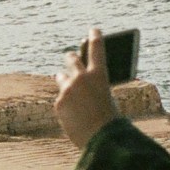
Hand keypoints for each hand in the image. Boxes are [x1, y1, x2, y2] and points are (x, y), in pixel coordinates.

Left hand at [54, 24, 119, 148]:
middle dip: (72, 56)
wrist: (100, 139)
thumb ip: (95, 86)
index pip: (97, 49)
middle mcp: (81, 78)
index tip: (93, 29)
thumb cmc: (110, 120)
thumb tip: (82, 84)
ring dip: (63, 79)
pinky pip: (61, 100)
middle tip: (71, 55)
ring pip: (61, 78)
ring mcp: (67, 89)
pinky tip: (72, 113)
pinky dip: (66, 104)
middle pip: (72, 59)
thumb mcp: (107, 97)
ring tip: (63, 80)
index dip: (95, 37)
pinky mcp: (59, 102)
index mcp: (99, 74)